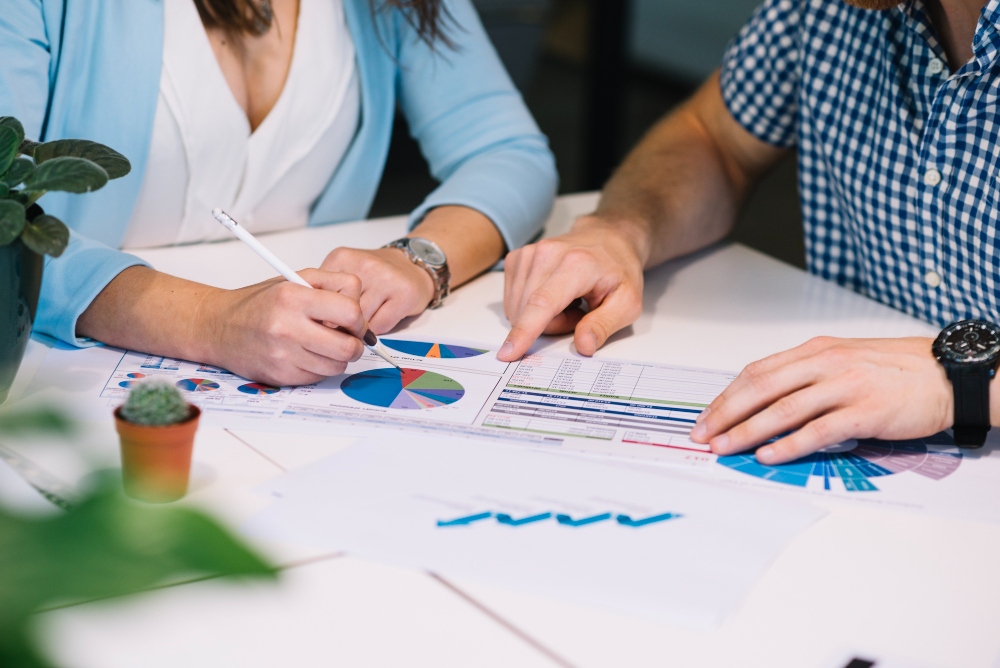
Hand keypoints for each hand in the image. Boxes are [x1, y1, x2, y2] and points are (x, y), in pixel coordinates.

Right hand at [198, 269, 366, 385]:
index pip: (350, 312)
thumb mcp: (295, 279)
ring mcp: (283, 356)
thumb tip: (361, 311)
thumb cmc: (261, 302)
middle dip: (354, 344)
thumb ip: (333, 285)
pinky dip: (319, 367)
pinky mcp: (280, 376)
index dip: (359, 319)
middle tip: (347, 338)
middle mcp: (287, 328)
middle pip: (348, 347)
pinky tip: (306, 354)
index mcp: (293, 298)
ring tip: (323, 344)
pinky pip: (318, 378)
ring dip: (337, 358)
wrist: (218, 326)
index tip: (353, 320)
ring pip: (336, 366)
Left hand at [321, 247, 434, 333]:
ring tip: (370, 314)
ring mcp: (386, 278)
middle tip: (352, 319)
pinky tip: (383, 315)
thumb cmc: (377, 274)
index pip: (321, 298)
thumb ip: (327, 293)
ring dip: (363, 327)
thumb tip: (319, 325)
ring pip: (361, 321)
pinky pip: (381, 326)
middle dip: (344, 323)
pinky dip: (380, 329)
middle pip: (341, 311)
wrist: (414, 264)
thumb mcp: (344, 273)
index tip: (330, 317)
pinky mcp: (404, 294)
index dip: (324, 313)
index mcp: (342, 258)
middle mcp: (364, 265)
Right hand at [498, 215, 645, 360]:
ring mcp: (529, 253)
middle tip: (580, 311)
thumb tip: (583, 345)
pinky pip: (513, 300)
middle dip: (554, 325)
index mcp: (577, 264)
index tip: (509, 352)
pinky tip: (552, 294)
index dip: (525, 330)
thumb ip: (604, 325)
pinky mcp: (517, 258)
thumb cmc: (618, 270)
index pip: (543, 302)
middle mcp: (547, 253)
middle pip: (530, 312)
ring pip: (518, 309)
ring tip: (569, 300)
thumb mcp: (628, 303)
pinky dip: (530, 306)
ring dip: (542, 316)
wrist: (607, 239)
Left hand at [689, 337, 953, 463]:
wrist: (948, 373)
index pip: (757, 372)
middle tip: (703, 435)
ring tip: (724, 448)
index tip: (707, 416)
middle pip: (760, 388)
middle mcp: (825, 363)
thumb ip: (807, 375)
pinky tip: (767, 454)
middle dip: (725, 414)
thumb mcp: (843, 359)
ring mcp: (844, 386)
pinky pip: (817, 430)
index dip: (727, 396)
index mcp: (815, 350)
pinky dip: (787, 444)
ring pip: (782, 409)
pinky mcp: (864, 411)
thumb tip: (767, 401)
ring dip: (747, 431)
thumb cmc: (896, 368)